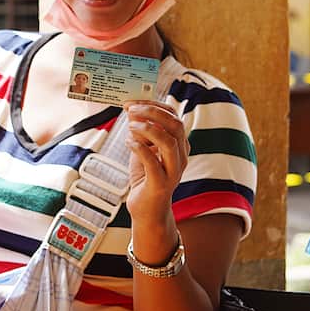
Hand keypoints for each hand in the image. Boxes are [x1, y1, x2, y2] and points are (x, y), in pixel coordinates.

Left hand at [124, 101, 188, 260]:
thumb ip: (142, 132)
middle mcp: (181, 156)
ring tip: (130, 125)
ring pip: (169, 142)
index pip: (173, 116)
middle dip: (152, 113)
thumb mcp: (144, 149)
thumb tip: (131, 109)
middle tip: (131, 109)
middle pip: (176, 125)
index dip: (154, 105)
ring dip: (148, 129)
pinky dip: (140, 148)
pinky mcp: (161, 184)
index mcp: (179, 144)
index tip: (134, 101)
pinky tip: (128, 142)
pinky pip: (153, 163)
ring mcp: (173, 171)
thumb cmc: (146, 176)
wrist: (147, 209)